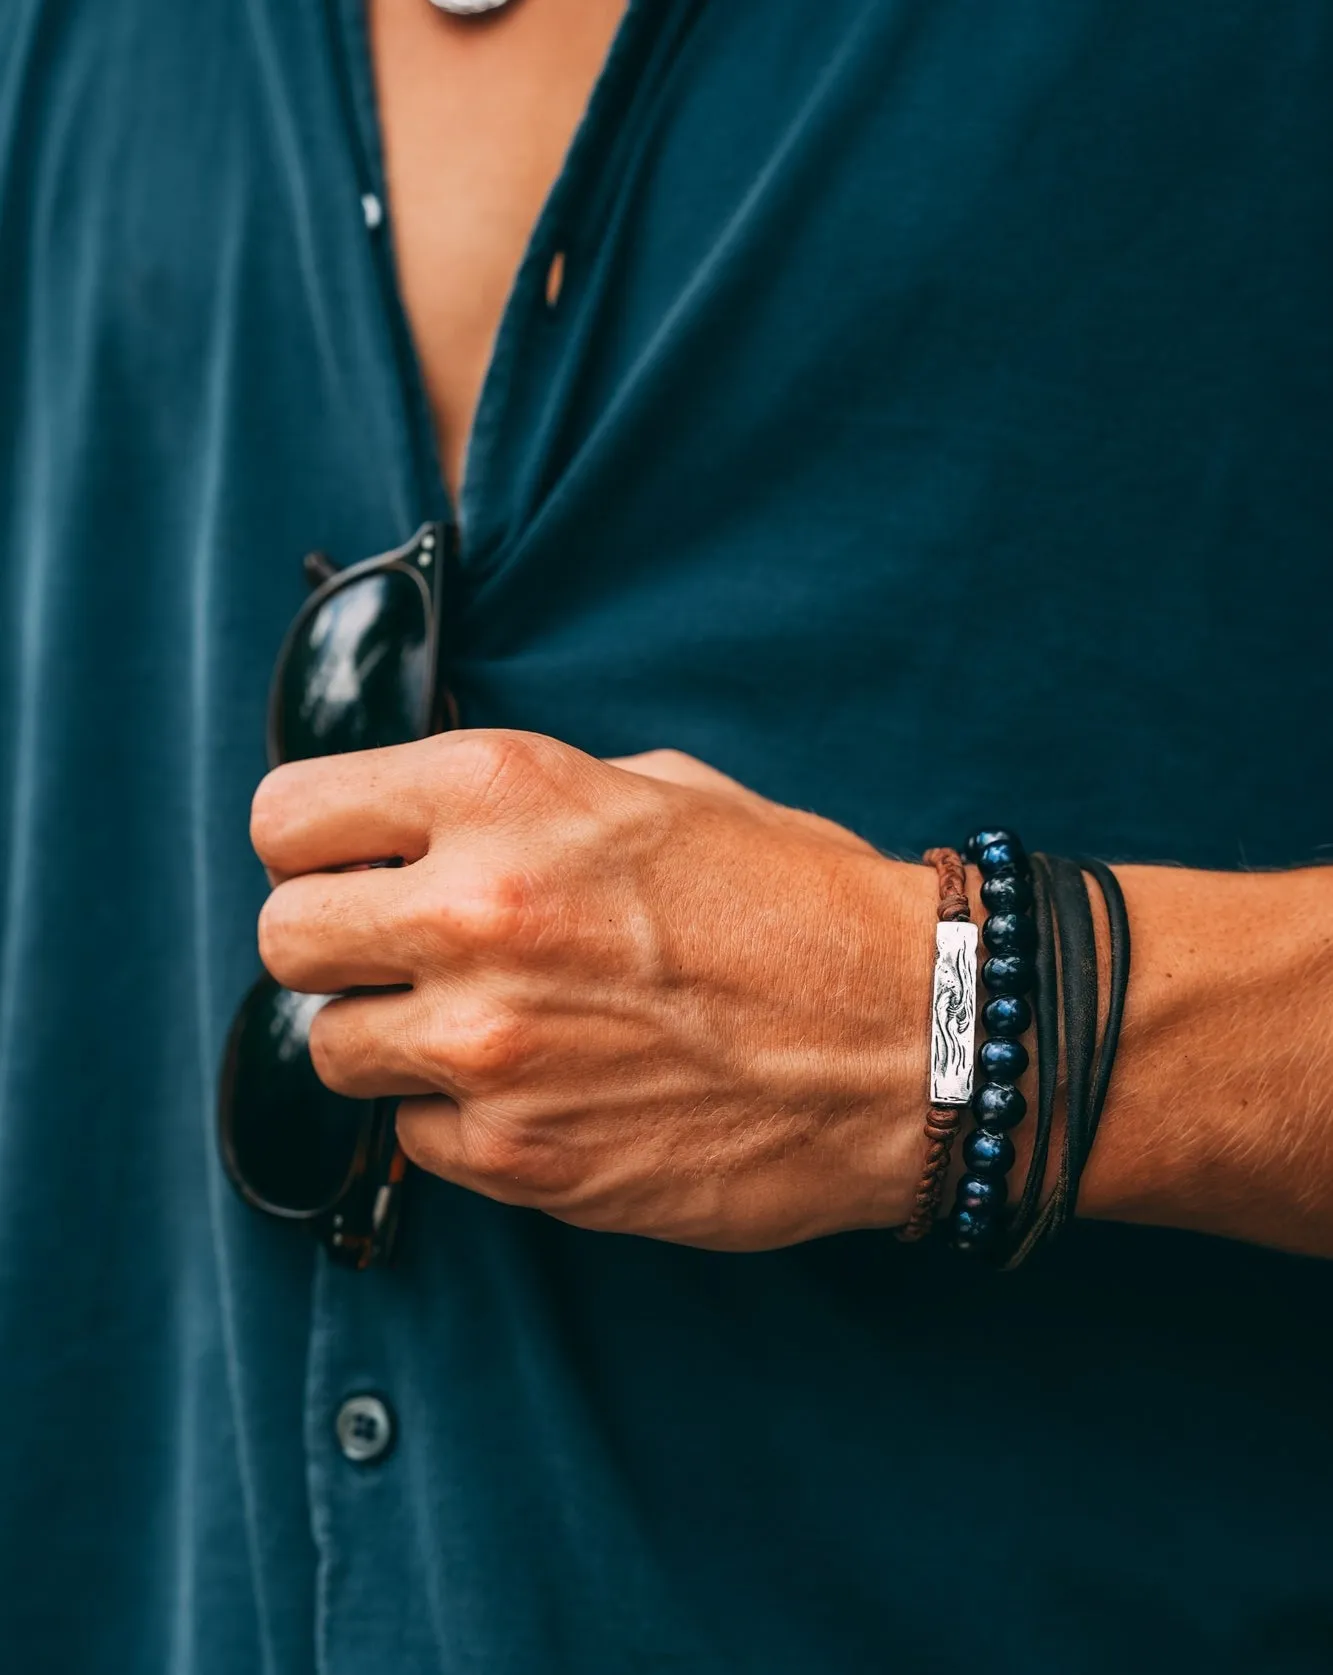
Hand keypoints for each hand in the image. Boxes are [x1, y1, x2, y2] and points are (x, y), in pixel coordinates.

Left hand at [251, 731, 936, 1249]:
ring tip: (486, 1024)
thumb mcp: (655, 790)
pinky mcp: (519, 1156)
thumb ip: (518, 804)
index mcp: (502, 793)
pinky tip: (542, 1089)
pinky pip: (414, 1135)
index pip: (288, 814)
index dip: (314, 842)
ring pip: (332, 1047)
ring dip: (392, 1036)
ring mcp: (490, 1045)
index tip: (344, 862)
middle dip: (334, 942)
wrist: (910, 1038)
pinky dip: (458, 1117)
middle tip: (400, 951)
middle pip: (285, 936)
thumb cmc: (797, 903)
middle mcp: (475, 912)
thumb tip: (422, 829)